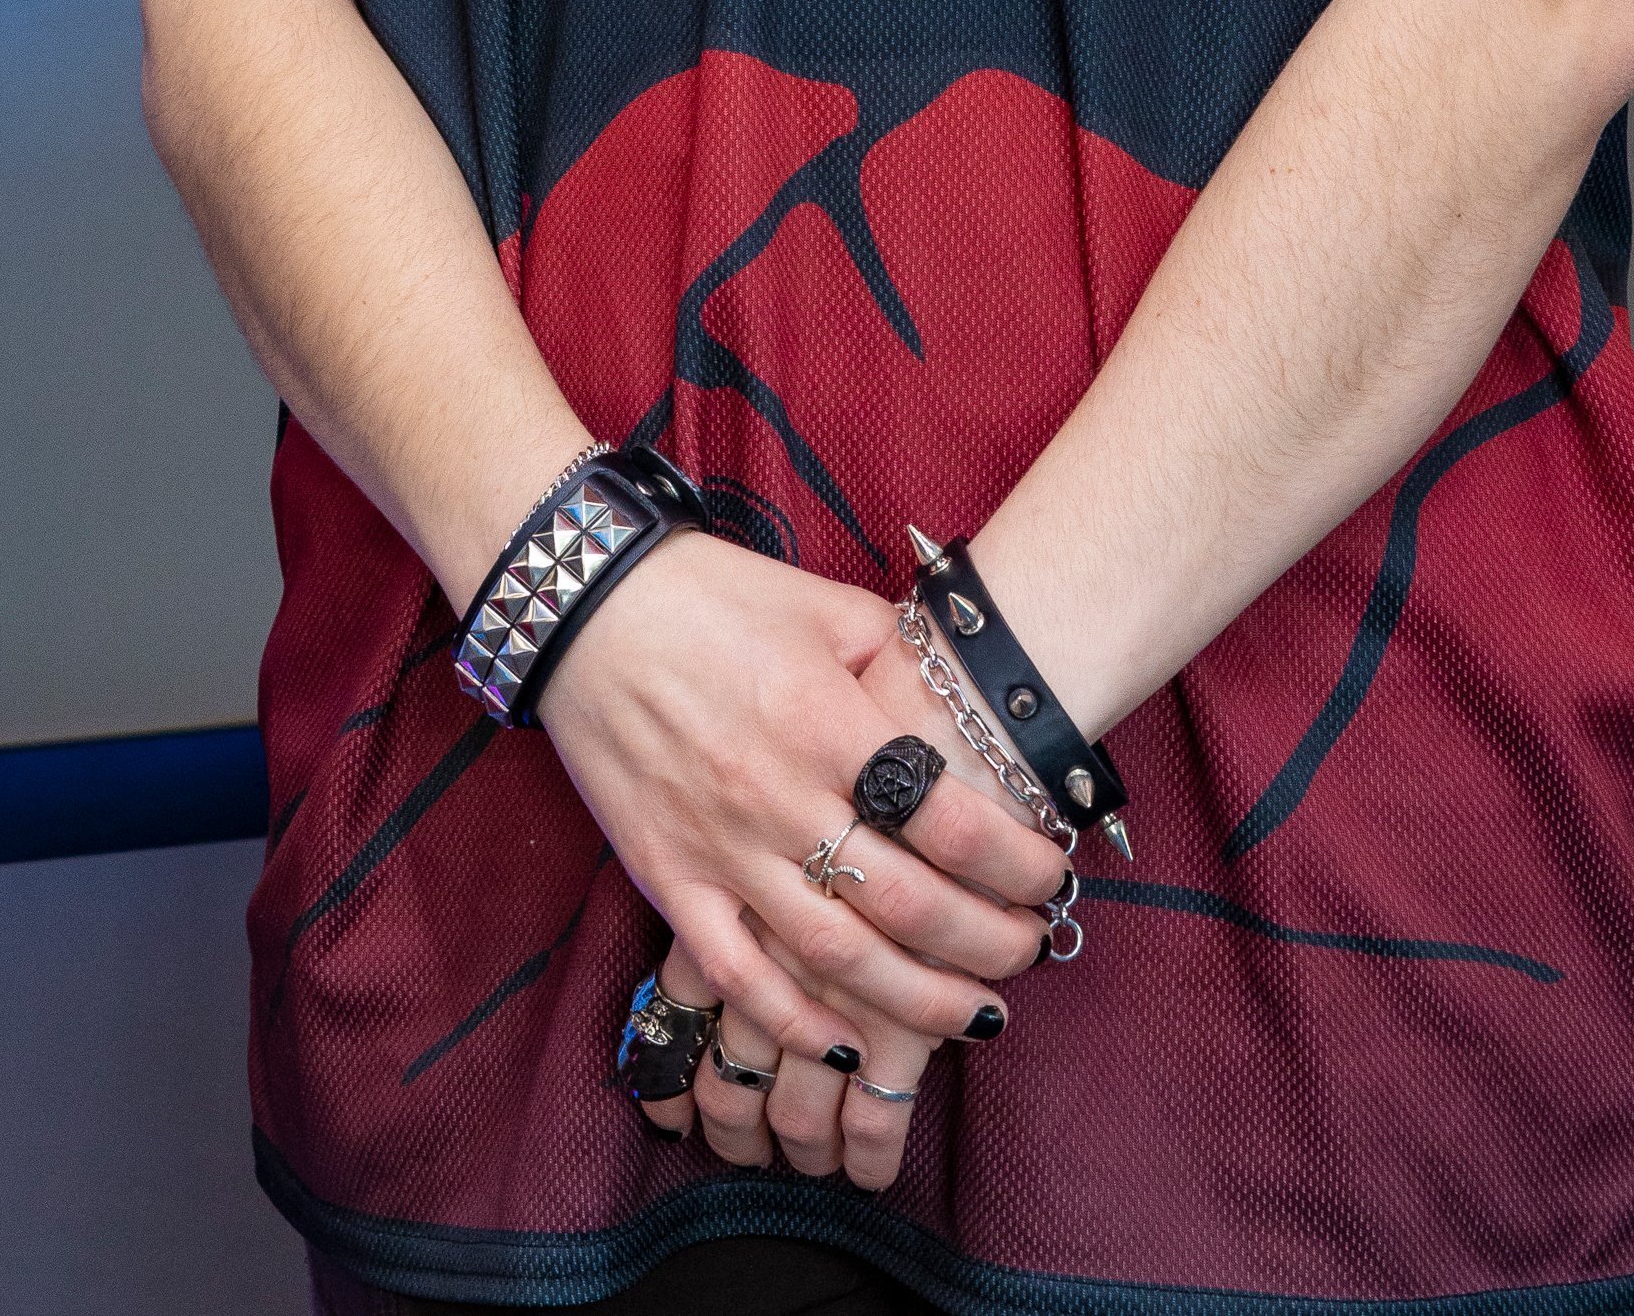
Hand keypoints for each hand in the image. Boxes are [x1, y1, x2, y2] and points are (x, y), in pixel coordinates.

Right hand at [537, 534, 1067, 1192]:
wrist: (581, 603)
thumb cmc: (707, 593)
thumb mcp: (819, 602)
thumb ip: (894, 654)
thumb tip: (962, 695)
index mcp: (824, 719)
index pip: (949, 817)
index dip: (1017, 861)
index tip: (1052, 876)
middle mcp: (778, 793)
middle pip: (909, 902)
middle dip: (988, 941)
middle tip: (1032, 950)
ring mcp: (720, 845)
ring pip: (837, 955)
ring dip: (918, 1000)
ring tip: (976, 1017)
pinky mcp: (670, 876)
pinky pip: (736, 972)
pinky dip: (792, 1020)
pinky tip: (844, 1041)